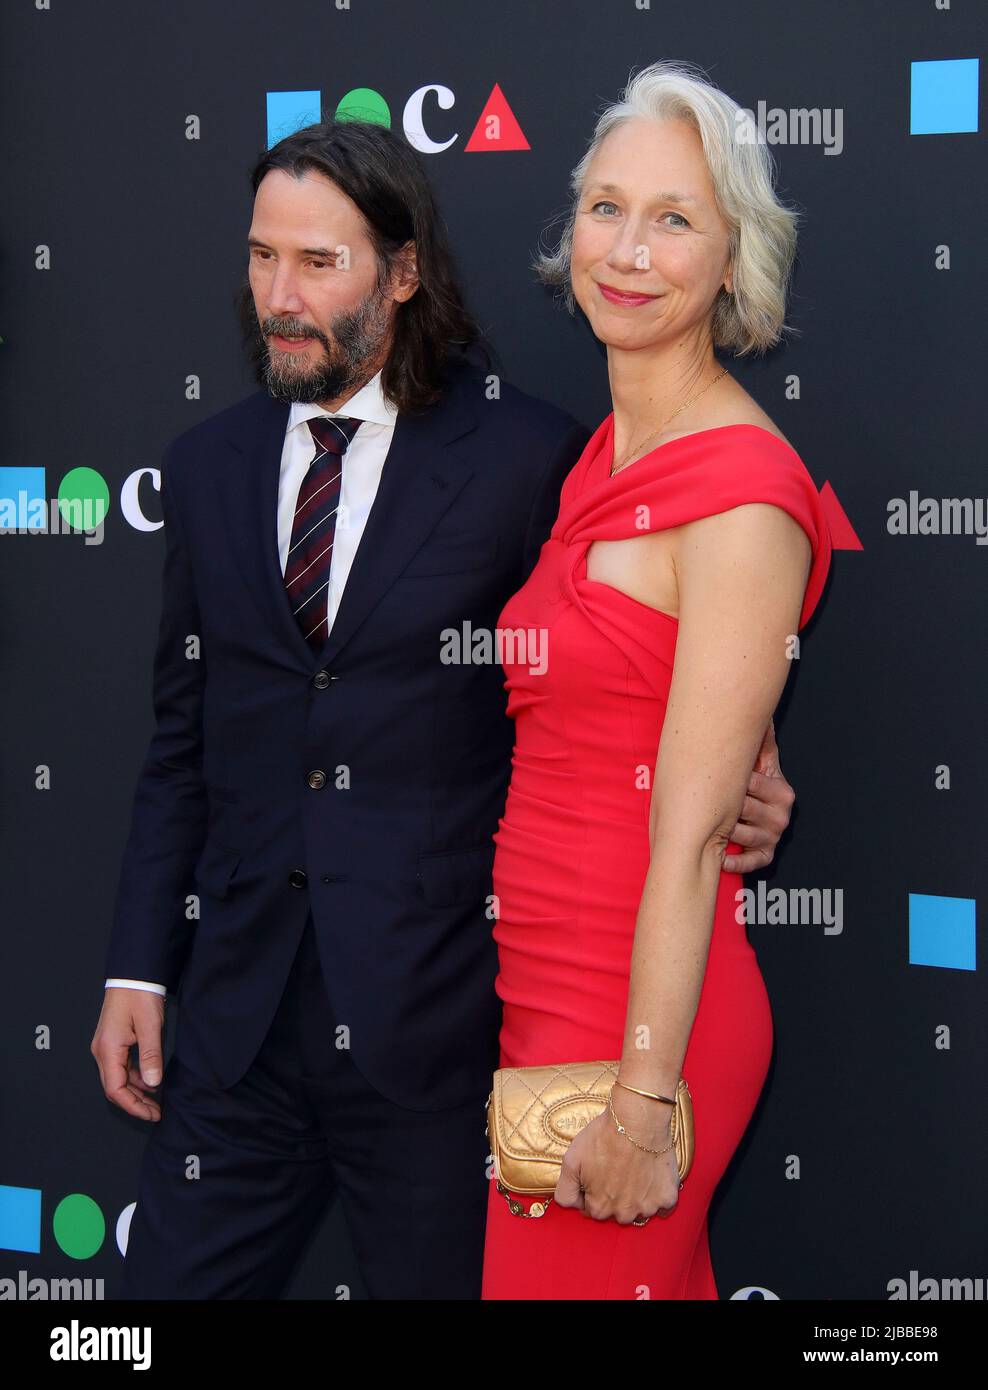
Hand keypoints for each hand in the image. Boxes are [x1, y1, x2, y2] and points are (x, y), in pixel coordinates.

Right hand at [91, 988, 164, 1120]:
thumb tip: (153, 1084)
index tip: (152, 1114)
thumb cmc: (140, 996)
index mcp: (108, 1050)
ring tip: (156, 1101)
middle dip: (135, 1103)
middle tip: (156, 1113)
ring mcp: (106, 1047)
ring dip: (136, 1092)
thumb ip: (151, 1056)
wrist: (133, 975)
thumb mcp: (150, 1026)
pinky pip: (122, 1067)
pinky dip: (136, 1078)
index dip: (133, 1106)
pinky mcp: (114, 1042)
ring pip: (118, 1079)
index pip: (115, 1089)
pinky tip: (151, 1081)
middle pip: (115, 1088)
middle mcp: (102, 1051)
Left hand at [553, 1090, 680, 1223]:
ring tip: (635, 1170)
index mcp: (599, 1208)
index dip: (592, 1190)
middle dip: (614, 1196)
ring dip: (637, 1197)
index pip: (592, 1209)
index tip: (598, 1173)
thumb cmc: (603, 1137)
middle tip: (617, 1169)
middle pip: (616, 1212)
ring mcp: (647, 1207)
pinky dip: (658, 1196)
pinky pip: (663, 1207)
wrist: (637, 1120)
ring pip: (639, 1210)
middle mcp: (624, 1214)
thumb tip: (572, 1205)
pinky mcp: (667, 1197)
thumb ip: (565, 1190)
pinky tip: (652, 1178)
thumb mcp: (571, 1161)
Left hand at [722, 715, 795, 873]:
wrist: (764, 811)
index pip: (751, 783)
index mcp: (782, 790)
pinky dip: (736, 863)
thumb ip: (761, 739)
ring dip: (722, 831)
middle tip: (702, 800)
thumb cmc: (755, 782)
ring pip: (742, 835)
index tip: (711, 775)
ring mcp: (774, 836)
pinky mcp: (766, 854)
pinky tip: (721, 858)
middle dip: (723, 804)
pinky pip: (752, 863)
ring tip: (707, 824)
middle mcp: (781, 815)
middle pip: (744, 809)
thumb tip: (763, 713)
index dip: (729, 779)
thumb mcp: (761, 760)